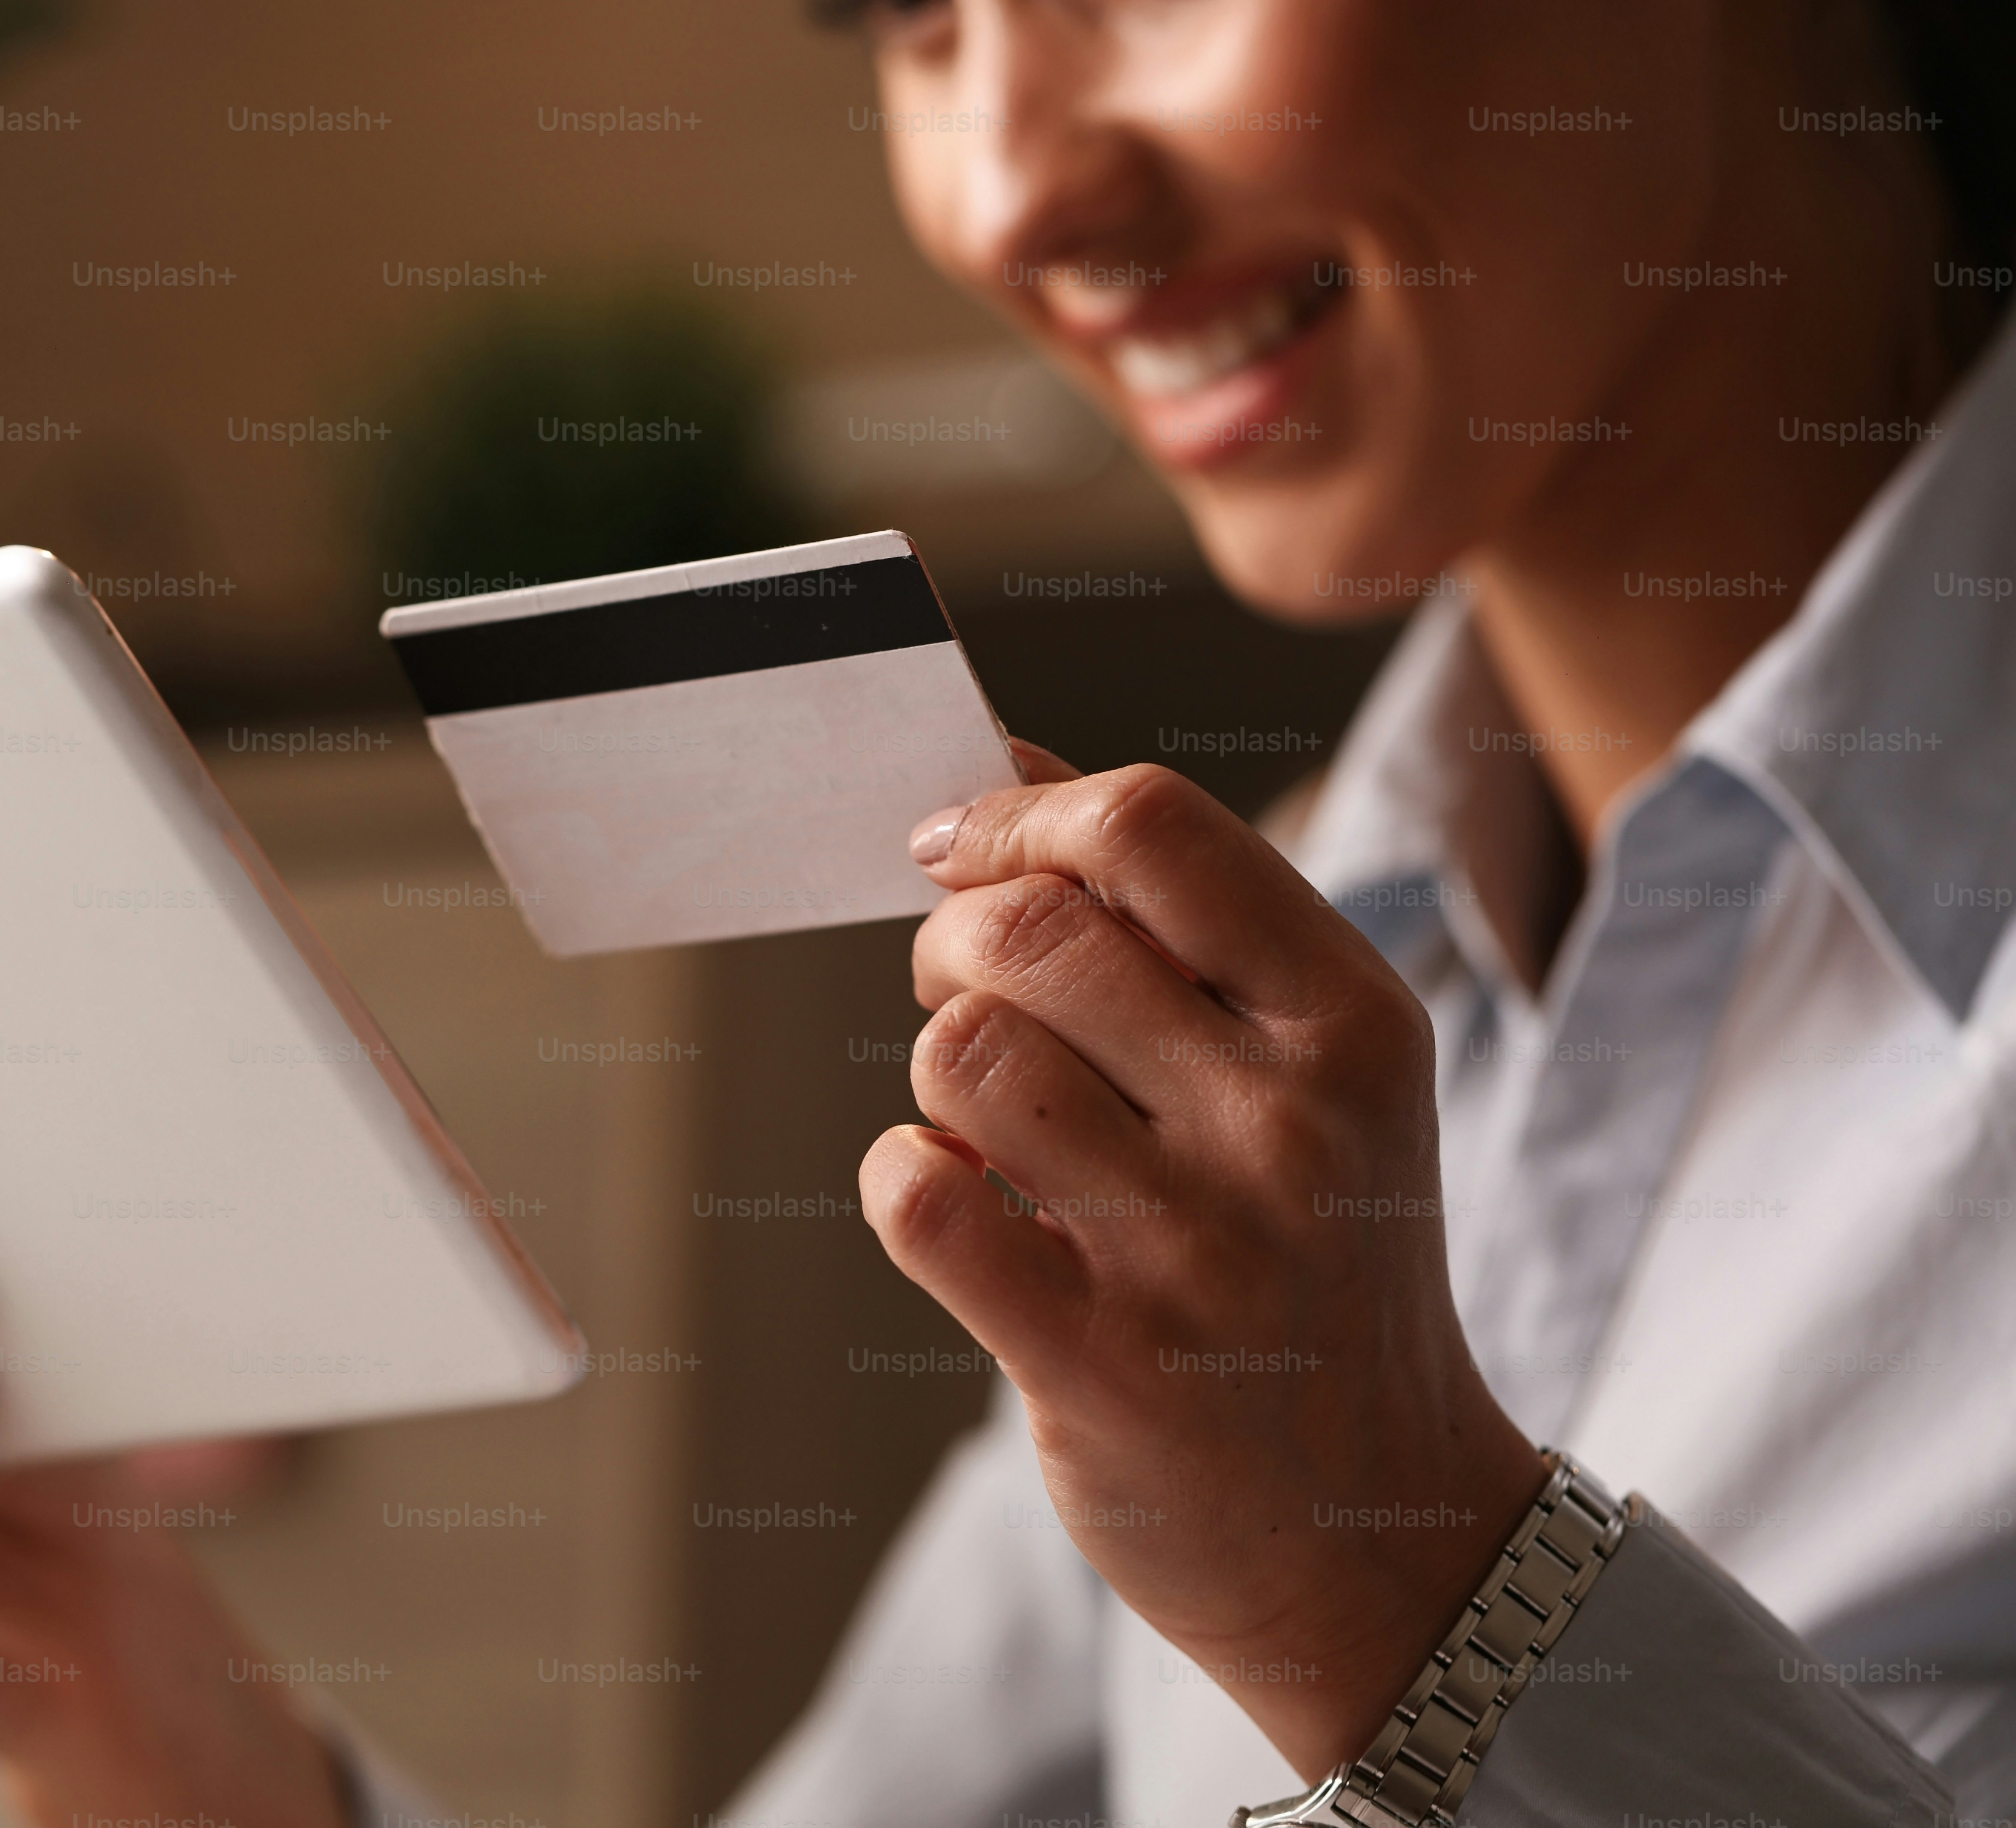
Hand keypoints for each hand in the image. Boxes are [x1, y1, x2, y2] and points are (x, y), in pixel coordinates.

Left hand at [872, 746, 1544, 1780]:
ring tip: (993, 1130)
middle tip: (974, 1004)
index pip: (1150, 825)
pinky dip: (907, 1187)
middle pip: (1027, 928)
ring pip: (962, 1054)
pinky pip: (919, 1201)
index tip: (965, 852)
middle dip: (954, 943)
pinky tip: (968, 1215)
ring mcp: (1196, 1248)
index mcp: (1350, 1022)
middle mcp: (1287, 1122)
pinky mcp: (1101, 1363)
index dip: (1018, 817)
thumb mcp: (1310, 1069)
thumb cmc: (1318, 1262)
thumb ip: (1169, 909)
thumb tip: (1011, 757)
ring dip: (938, 1077)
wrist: (1388, 1539)